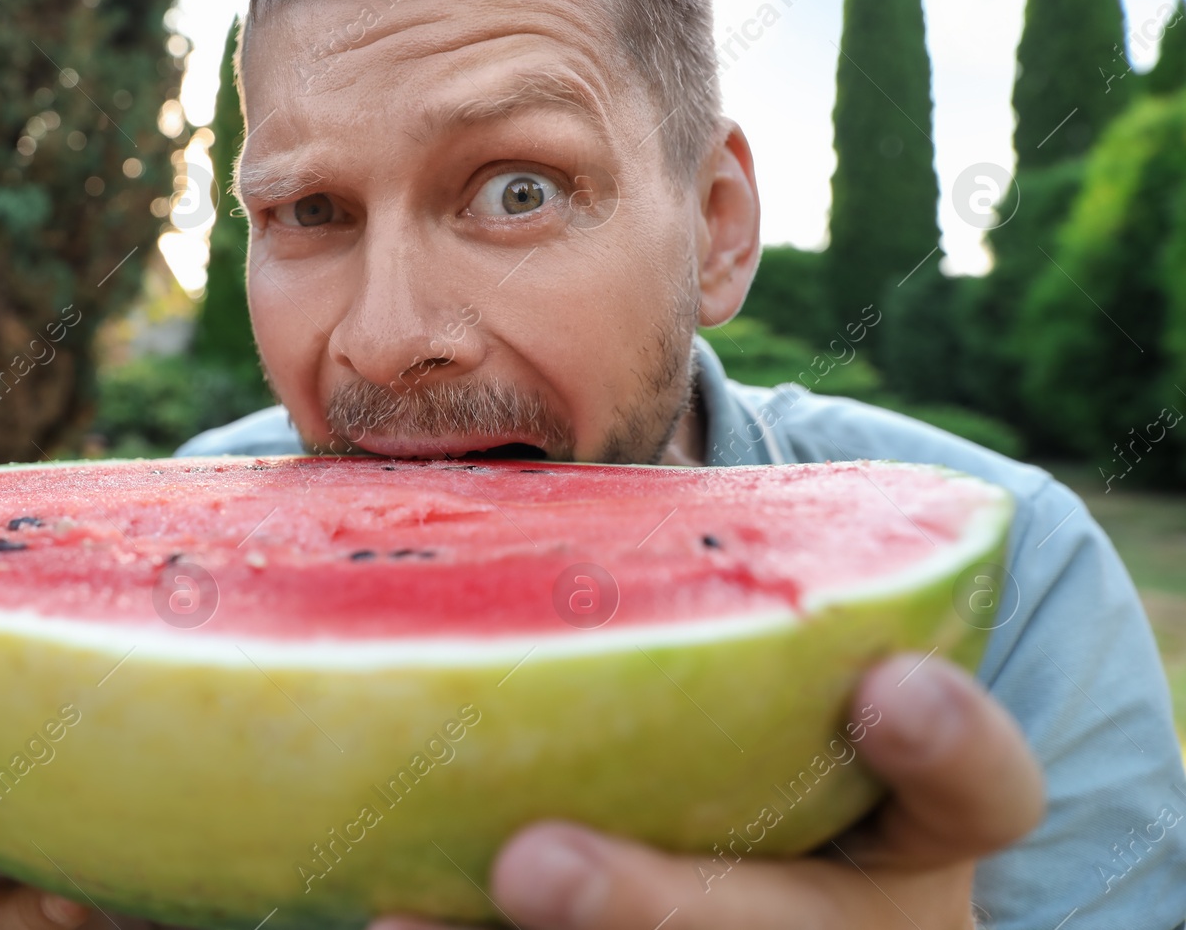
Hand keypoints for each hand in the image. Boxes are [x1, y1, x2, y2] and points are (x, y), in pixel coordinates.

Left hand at [370, 653, 1044, 929]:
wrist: (787, 828)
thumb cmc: (782, 714)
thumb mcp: (800, 667)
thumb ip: (746, 598)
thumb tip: (537, 486)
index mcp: (920, 824)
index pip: (981, 791)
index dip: (952, 746)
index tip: (892, 685)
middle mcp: (855, 915)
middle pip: (784, 928)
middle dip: (660, 905)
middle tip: (536, 865)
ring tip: (408, 913)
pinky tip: (390, 911)